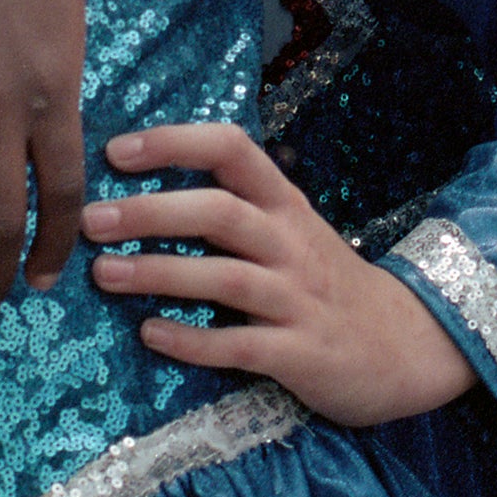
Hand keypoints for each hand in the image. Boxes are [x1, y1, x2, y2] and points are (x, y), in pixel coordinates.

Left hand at [81, 123, 475, 426]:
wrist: (407, 346)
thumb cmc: (325, 285)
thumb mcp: (290, 233)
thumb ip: (233, 210)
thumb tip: (136, 191)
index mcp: (284, 205)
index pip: (233, 149)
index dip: (174, 143)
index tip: (116, 152)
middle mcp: (291, 243)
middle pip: (220, 213)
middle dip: (150, 212)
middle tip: (90, 220)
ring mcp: (299, 299)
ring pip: (225, 278)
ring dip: (159, 273)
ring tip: (103, 274)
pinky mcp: (302, 353)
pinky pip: (241, 344)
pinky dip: (193, 340)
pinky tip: (149, 334)